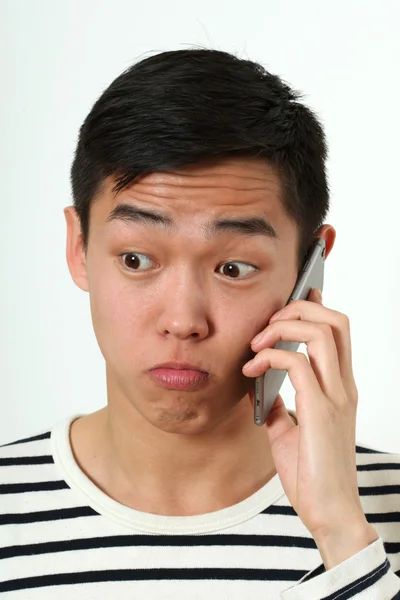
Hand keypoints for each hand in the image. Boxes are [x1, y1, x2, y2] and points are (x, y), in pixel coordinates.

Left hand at [242, 288, 368, 541]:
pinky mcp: (322, 411)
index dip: (316, 307)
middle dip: (298, 308)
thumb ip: (280, 406)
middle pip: (335, 321)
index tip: (291, 300)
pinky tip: (252, 370)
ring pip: (322, 333)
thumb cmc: (312, 474)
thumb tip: (261, 389)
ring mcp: (336, 396)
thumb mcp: (289, 432)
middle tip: (267, 324)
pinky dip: (271, 358)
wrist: (329, 513)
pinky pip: (299, 364)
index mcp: (339, 387)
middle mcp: (343, 386)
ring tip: (257, 343)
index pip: (338, 331)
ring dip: (283, 327)